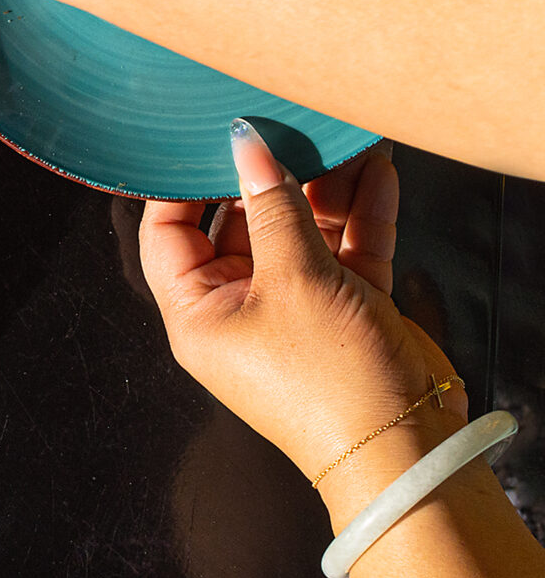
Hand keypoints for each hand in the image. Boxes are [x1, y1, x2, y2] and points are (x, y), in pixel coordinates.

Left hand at [140, 126, 466, 516]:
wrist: (409, 452)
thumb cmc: (330, 382)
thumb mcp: (293, 279)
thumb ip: (271, 206)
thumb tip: (246, 144)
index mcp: (196, 311)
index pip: (168, 230)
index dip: (184, 181)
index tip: (204, 134)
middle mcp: (239, 308)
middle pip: (239, 223)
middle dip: (267, 176)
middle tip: (284, 125)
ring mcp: (295, 309)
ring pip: (300, 231)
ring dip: (323, 187)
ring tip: (342, 137)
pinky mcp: (346, 311)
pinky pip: (345, 250)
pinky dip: (360, 214)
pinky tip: (377, 171)